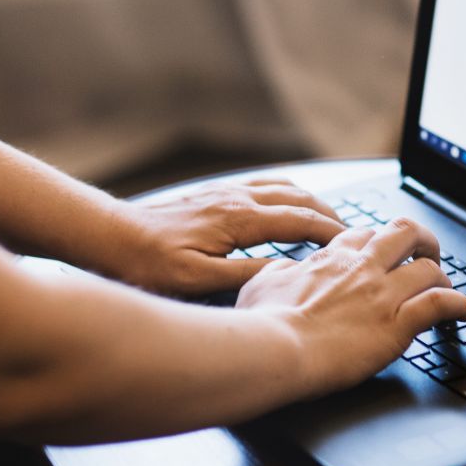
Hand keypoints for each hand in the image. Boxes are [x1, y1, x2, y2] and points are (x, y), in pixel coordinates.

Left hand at [112, 178, 345, 296]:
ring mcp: (225, 192)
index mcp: (239, 219)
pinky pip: (263, 185)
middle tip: (352, 234)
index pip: (301, 220)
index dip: (333, 233)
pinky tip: (287, 204)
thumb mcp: (201, 280)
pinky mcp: (214, 194)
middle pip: (299, 198)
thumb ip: (249, 275)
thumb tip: (289, 272)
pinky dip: (287, 193)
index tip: (355, 245)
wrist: (110, 236)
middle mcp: (237, 198)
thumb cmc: (148, 263)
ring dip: (311, 200)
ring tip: (328, 218)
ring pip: (283, 186)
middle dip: (330, 213)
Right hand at [235, 218, 465, 395]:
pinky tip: (463, 313)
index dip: (377, 242)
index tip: (381, 253)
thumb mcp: (261, 284)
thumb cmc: (261, 323)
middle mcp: (361, 269)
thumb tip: (286, 269)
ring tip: (446, 288)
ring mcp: (382, 294)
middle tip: (427, 254)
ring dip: (442, 278)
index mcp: (330, 259)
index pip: (363, 235)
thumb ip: (281, 272)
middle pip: (404, 233)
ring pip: (429, 268)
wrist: (273, 349)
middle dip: (422, 241)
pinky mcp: (397, 324)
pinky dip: (459, 306)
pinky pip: (441, 303)